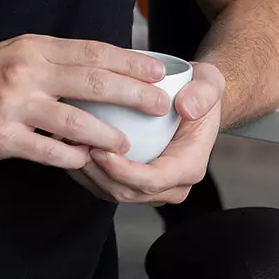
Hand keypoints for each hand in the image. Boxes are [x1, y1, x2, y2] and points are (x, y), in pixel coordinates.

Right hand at [0, 35, 170, 169]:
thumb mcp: (9, 57)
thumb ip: (49, 60)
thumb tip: (97, 65)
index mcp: (30, 48)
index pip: (91, 51)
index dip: (129, 61)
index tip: (158, 70)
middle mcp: (25, 72)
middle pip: (92, 80)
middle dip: (132, 93)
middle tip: (160, 104)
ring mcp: (13, 105)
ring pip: (75, 119)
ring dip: (107, 133)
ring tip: (129, 143)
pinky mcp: (1, 137)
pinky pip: (48, 151)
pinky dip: (71, 158)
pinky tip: (87, 163)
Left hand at [68, 61, 224, 204]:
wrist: (194, 100)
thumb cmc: (200, 93)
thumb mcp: (209, 84)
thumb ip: (203, 94)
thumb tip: (186, 107)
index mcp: (190, 166)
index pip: (153, 181)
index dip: (124, 172)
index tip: (101, 151)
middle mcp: (172, 184)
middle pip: (128, 193)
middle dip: (98, 174)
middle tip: (76, 145)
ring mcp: (153, 188)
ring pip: (113, 194)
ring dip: (88, 175)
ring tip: (69, 146)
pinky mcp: (136, 183)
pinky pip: (106, 187)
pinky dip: (87, 173)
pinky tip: (71, 150)